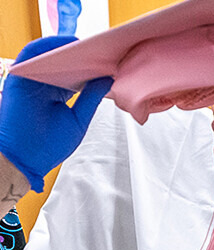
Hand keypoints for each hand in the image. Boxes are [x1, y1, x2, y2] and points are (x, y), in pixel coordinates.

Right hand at [0, 36, 112, 191]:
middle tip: (105, 46)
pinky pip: (30, 55)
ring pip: (48, 56)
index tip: (112, 59)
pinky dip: (46, 46)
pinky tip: (65, 43)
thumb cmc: (49, 145)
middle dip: (83, 54)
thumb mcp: (79, 119)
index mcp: (59, 95)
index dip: (93, 65)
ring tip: (89, 42)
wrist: (25, 160)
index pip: (76, 74)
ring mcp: (32, 81)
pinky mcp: (19, 79)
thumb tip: (108, 78)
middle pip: (64, 63)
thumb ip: (91, 97)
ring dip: (66, 47)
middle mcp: (45, 85)